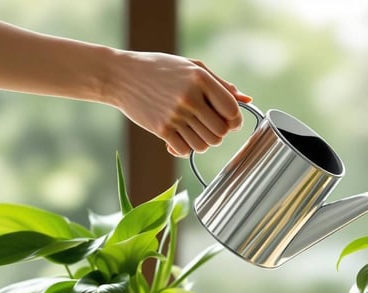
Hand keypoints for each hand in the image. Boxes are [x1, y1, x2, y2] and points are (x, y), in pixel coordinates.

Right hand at [105, 50, 251, 156]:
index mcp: (200, 79)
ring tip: (193, 130)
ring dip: (202, 142)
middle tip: (208, 126)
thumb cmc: (161, 69)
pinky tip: (178, 136)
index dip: (234, 120)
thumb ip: (221, 85)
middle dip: (218, 133)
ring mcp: (174, 115)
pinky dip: (185, 148)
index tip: (228, 121)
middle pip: (220, 133)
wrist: (120, 75)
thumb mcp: (192, 67)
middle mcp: (189, 98)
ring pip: (205, 145)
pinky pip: (184, 150)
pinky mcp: (160, 129)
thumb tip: (247, 100)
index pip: (232, 112)